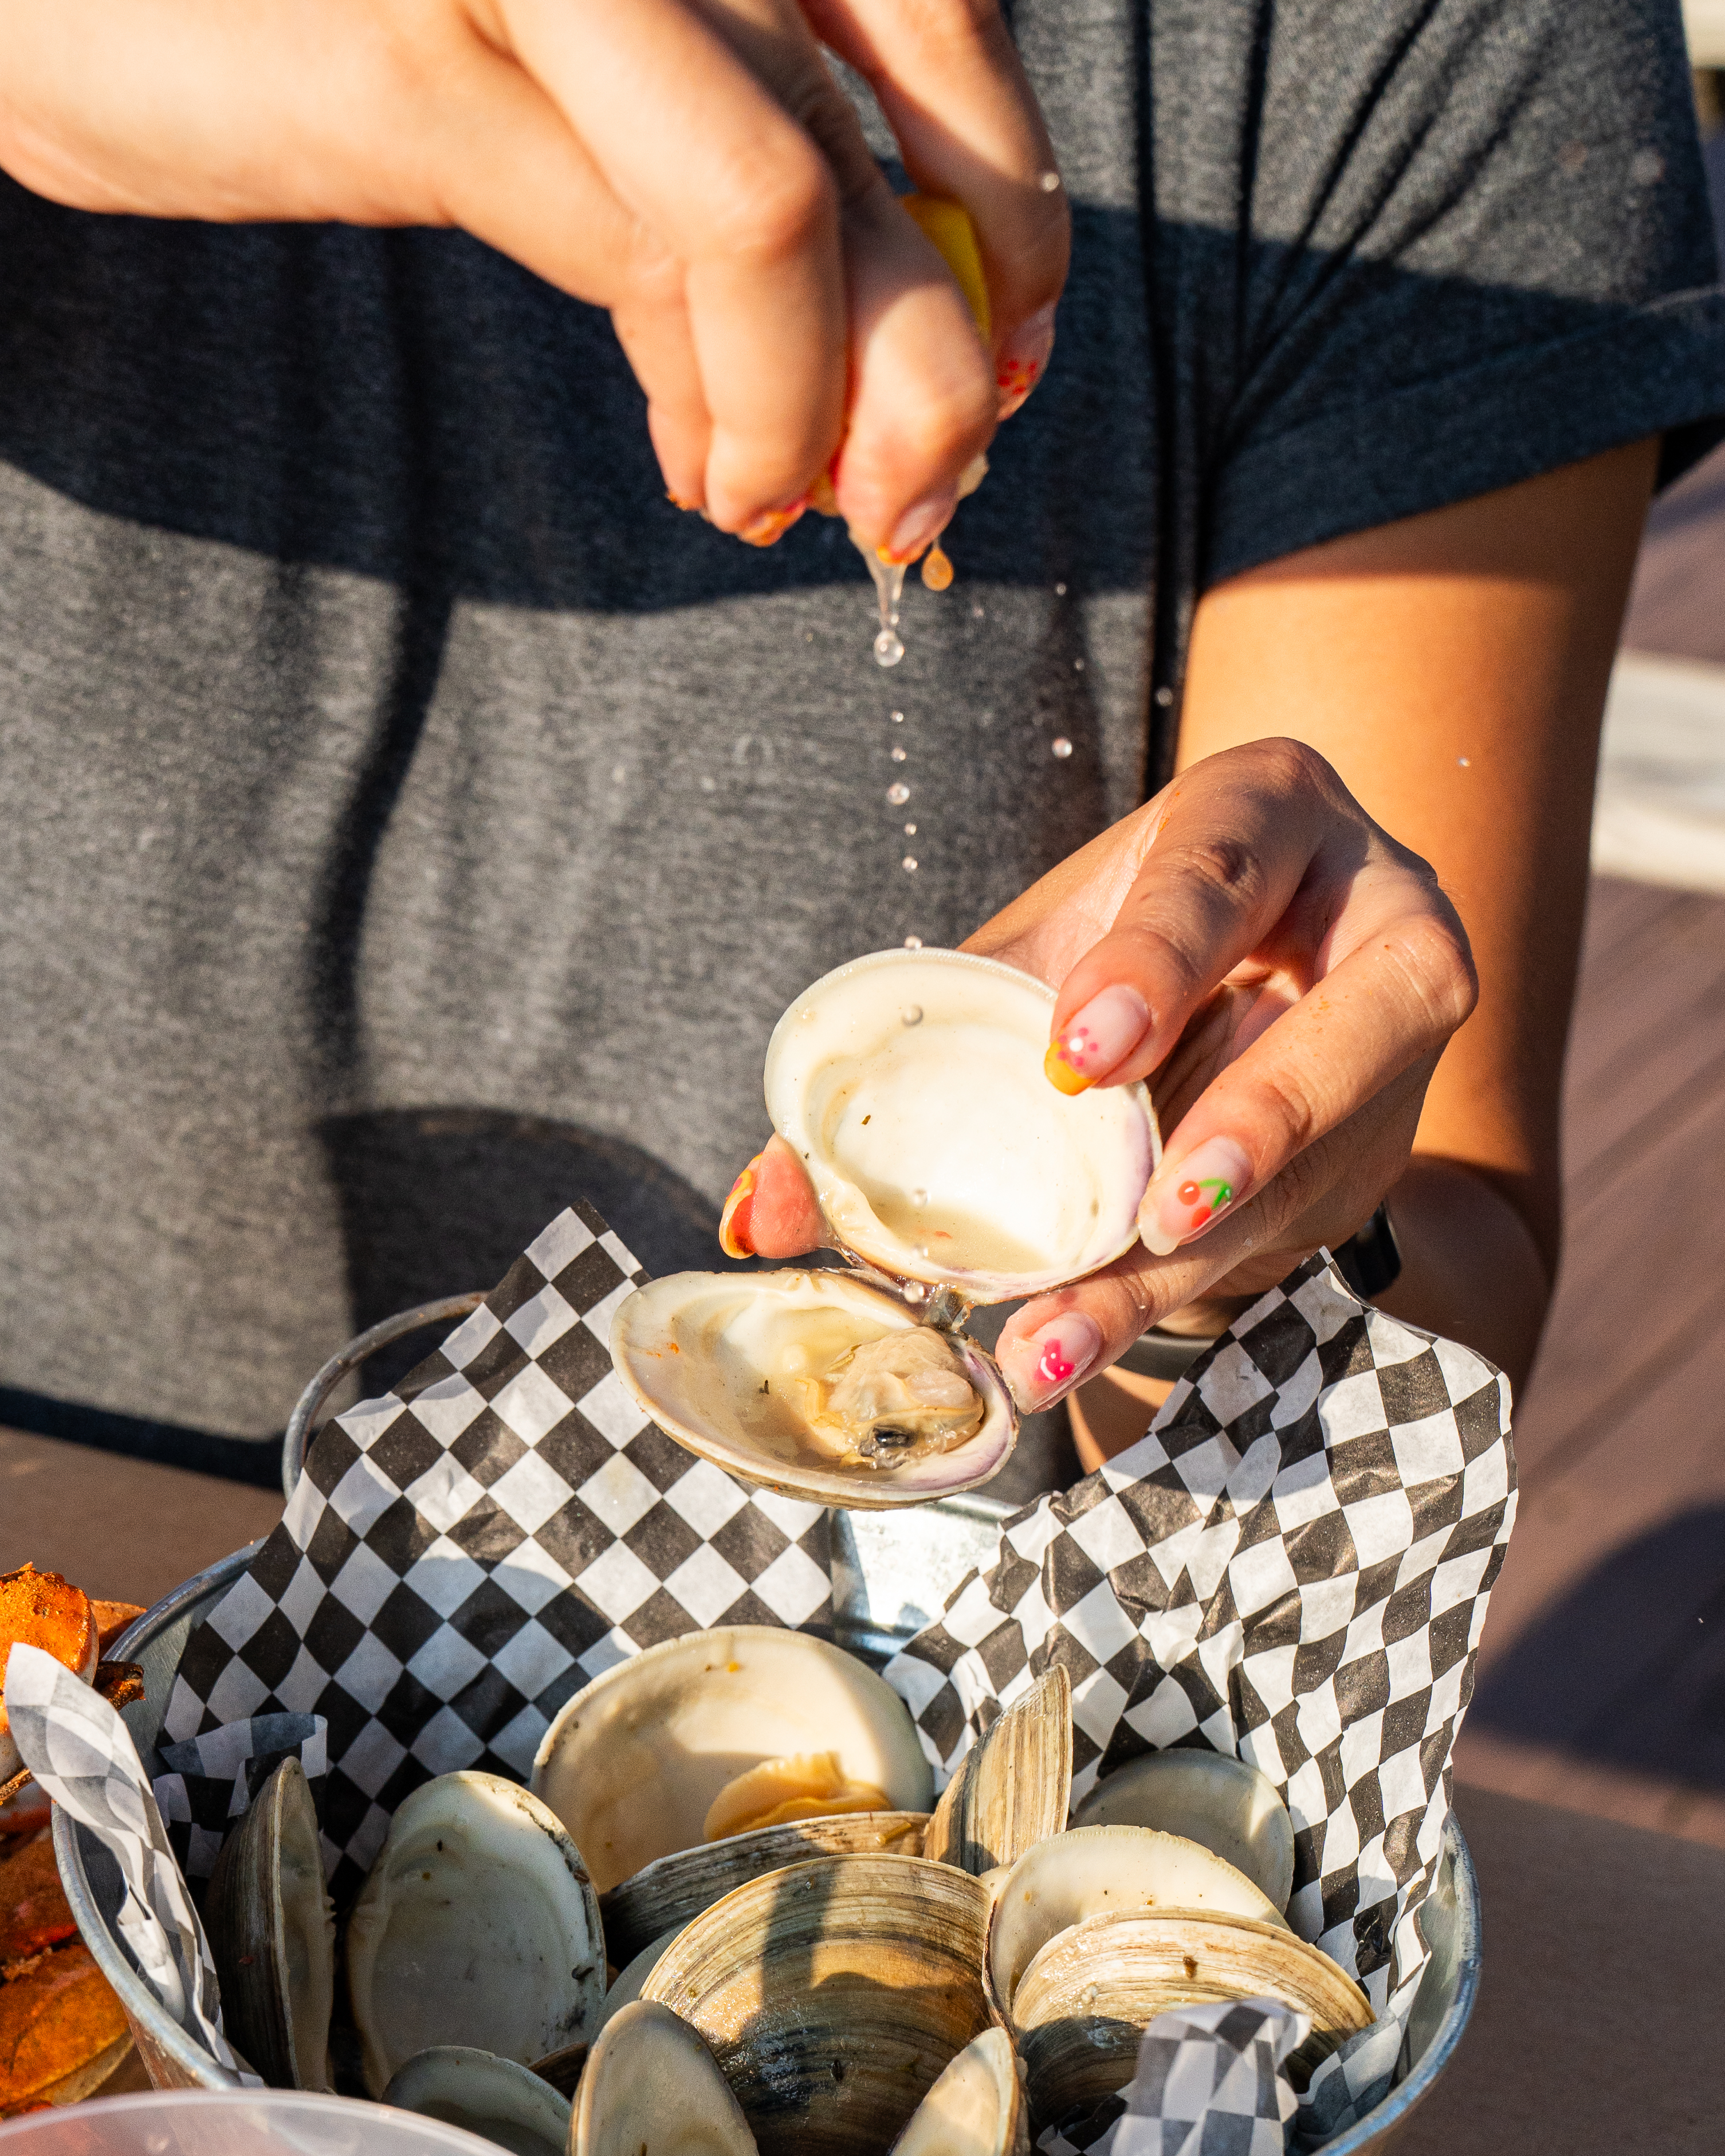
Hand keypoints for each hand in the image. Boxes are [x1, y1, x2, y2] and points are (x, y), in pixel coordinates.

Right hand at [0, 0, 1066, 552]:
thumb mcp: (531, 58)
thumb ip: (691, 139)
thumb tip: (854, 340)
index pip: (938, 13)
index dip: (1002, 204)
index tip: (995, 362)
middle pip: (912, 105)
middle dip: (960, 328)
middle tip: (928, 481)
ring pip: (790, 203)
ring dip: (837, 399)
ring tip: (795, 503)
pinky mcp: (427, 51)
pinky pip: (650, 247)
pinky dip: (725, 398)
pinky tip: (712, 474)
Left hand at [972, 741, 1476, 1405]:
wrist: (1216, 988)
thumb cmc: (1102, 952)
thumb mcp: (1013, 971)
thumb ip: (907, 1064)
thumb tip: (760, 1214)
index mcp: (1266, 812)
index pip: (1223, 871)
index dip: (1157, 960)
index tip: (1076, 1055)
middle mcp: (1374, 917)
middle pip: (1365, 1012)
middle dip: (1261, 1116)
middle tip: (1161, 1210)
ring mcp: (1395, 1044)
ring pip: (1321, 1159)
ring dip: (1186, 1261)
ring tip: (1060, 1338)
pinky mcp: (1376, 1150)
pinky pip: (1287, 1233)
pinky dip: (1171, 1296)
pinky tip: (1080, 1343)